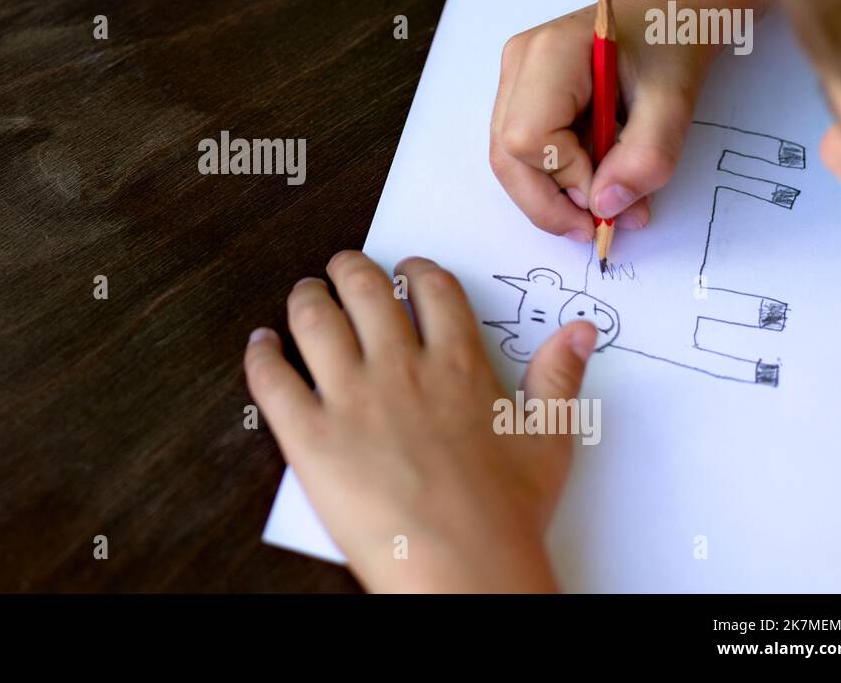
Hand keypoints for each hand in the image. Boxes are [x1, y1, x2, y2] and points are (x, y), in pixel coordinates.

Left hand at [245, 250, 597, 592]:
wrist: (465, 571)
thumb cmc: (507, 516)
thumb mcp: (549, 441)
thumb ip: (559, 378)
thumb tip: (579, 331)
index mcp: (458, 365)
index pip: (432, 289)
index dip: (415, 269)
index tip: (406, 269)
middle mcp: (401, 369)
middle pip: (365, 288)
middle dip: (350, 268)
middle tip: (343, 269)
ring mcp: (351, 399)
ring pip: (315, 319)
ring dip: (306, 298)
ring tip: (304, 295)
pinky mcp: (310, 437)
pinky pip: (273, 379)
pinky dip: (262, 354)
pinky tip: (261, 344)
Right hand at [488, 0, 768, 239]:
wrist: (682, 6)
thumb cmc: (677, 40)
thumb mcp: (676, 103)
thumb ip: (645, 159)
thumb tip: (605, 207)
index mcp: (548, 53)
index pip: (527, 140)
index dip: (567, 180)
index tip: (615, 198)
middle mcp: (519, 62)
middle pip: (507, 156)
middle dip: (551, 202)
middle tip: (601, 227)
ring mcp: (515, 76)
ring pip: (511, 159)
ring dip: (555, 194)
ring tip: (608, 204)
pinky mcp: (523, 90)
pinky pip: (524, 149)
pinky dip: (558, 176)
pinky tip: (596, 176)